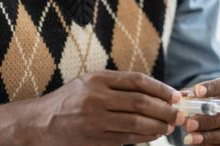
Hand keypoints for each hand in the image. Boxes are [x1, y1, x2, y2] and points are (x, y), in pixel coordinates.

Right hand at [33, 70, 185, 145]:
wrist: (40, 123)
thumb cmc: (69, 100)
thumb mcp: (88, 83)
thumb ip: (116, 85)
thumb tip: (155, 92)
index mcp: (97, 79)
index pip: (137, 81)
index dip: (160, 88)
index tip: (175, 95)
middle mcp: (96, 98)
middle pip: (140, 102)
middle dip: (165, 109)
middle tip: (179, 113)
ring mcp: (95, 120)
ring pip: (136, 123)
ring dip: (158, 125)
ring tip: (170, 126)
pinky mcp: (96, 139)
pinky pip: (127, 138)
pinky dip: (144, 137)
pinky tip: (154, 135)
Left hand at [182, 76, 219, 144]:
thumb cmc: (217, 98)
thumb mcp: (209, 91)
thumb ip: (195, 93)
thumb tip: (180, 97)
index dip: (212, 88)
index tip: (197, 92)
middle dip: (207, 120)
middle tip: (188, 124)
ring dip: (210, 137)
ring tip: (190, 138)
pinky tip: (199, 145)